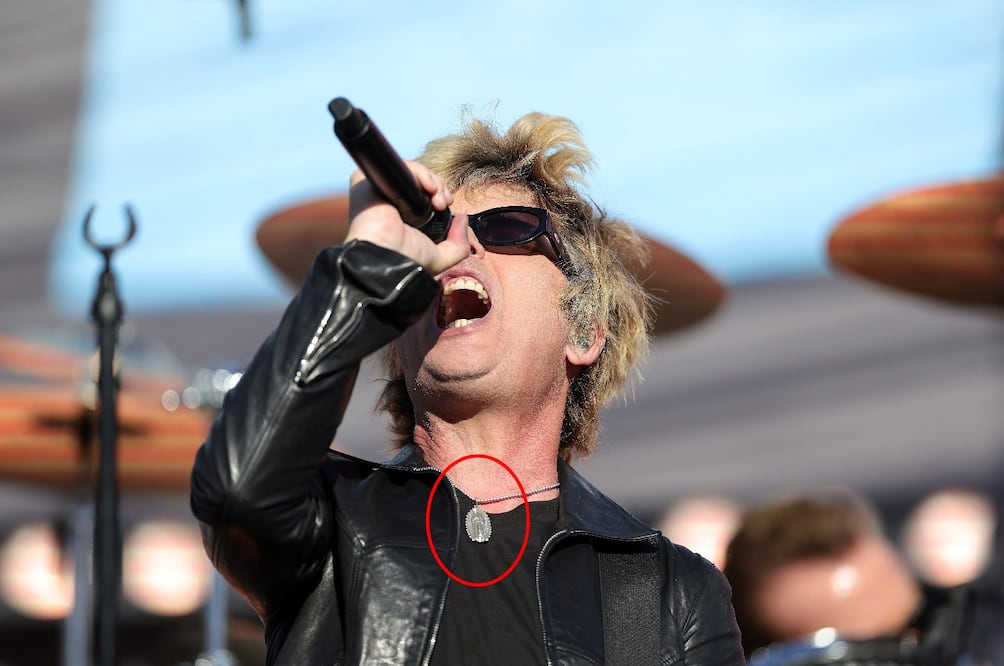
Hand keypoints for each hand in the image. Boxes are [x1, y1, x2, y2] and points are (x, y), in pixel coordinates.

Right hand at [345, 161, 469, 274]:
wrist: (387, 262)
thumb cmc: (407, 262)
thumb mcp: (440, 258)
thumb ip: (458, 244)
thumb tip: (463, 219)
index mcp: (400, 214)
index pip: (422, 191)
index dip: (439, 193)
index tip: (446, 204)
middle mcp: (387, 200)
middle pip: (418, 179)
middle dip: (439, 186)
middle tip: (444, 202)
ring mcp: (376, 189)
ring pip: (410, 170)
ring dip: (432, 180)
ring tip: (438, 199)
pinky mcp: (366, 181)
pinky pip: (397, 166)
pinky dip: (418, 172)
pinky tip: (428, 188)